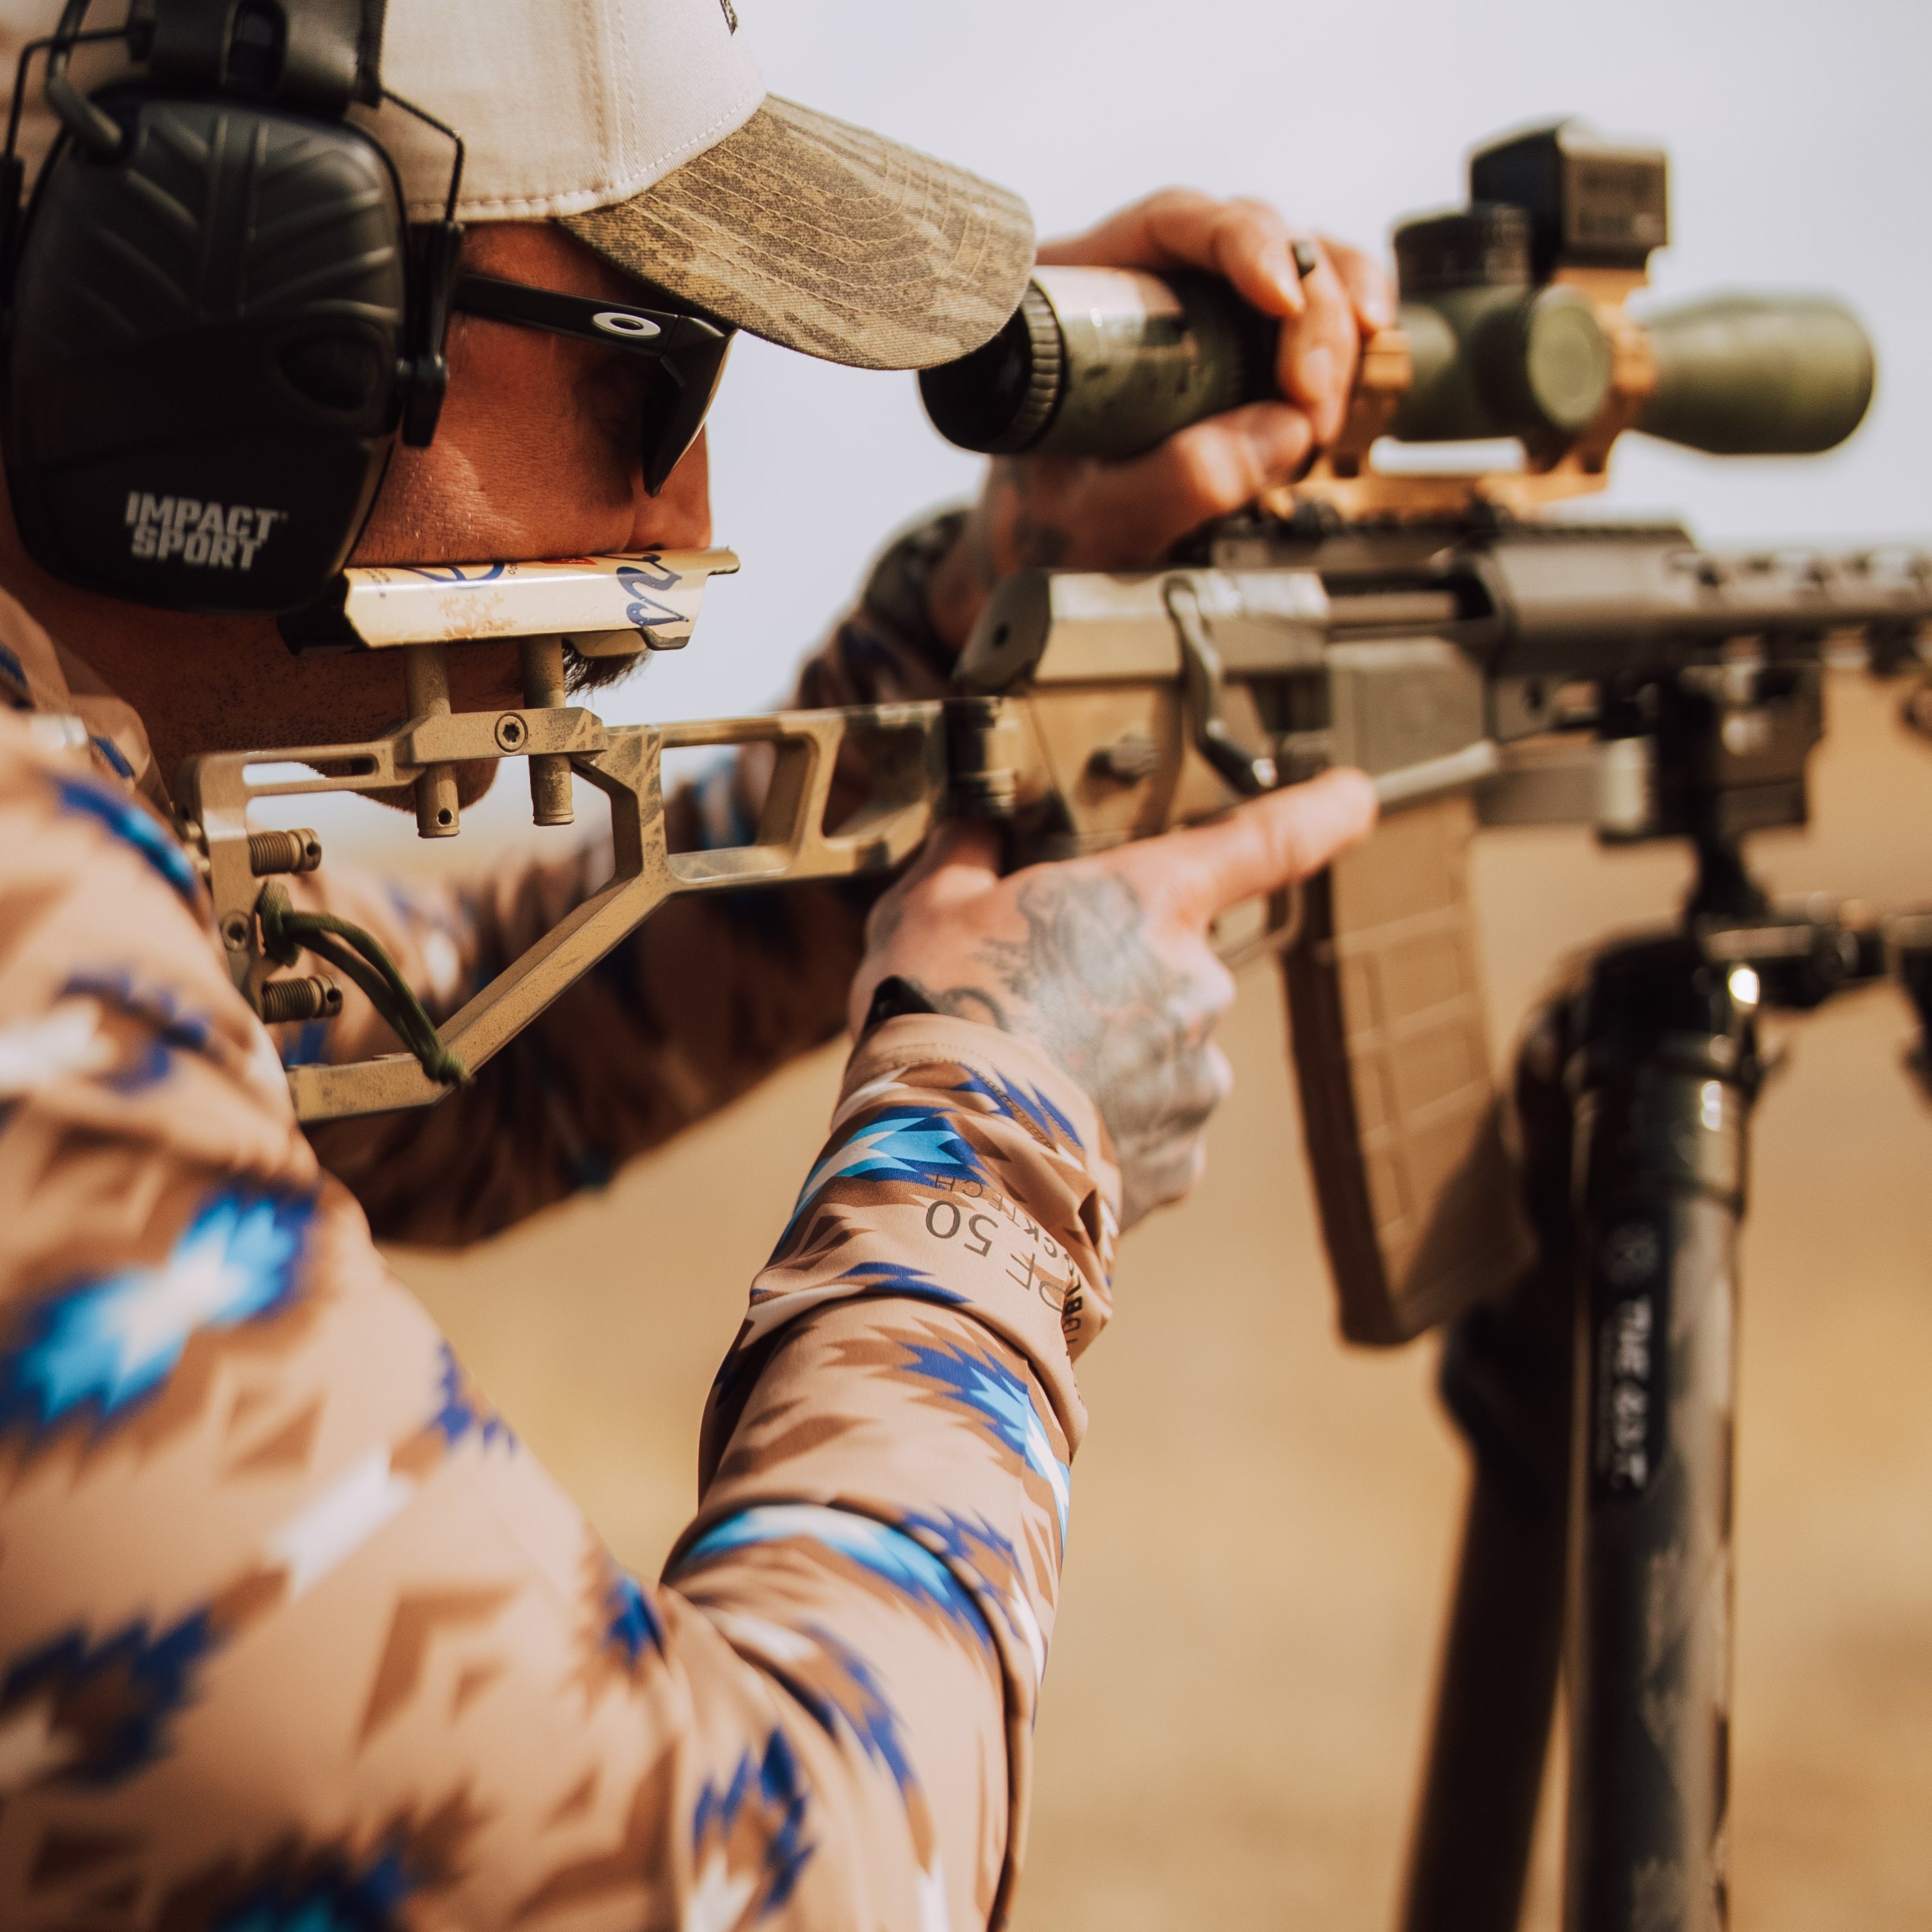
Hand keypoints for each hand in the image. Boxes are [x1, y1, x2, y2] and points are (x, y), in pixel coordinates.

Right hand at [850, 771, 1377, 1229]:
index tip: (1355, 798)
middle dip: (1113, 982)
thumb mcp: (929, 903)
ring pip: (1160, 1053)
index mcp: (1151, 900)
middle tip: (1028, 1005)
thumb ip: (970, 853)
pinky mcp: (1179, 1159)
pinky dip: (1107, 1129)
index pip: (1267, 839)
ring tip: (1020, 1080)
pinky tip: (1041, 1132)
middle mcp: (1197, 984)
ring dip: (1108, 1060)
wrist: (945, 1150)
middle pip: (1172, 965)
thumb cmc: (938, 1007)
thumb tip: (976, 828)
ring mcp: (1196, 1078)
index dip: (1321, 812)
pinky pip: (1151, 1131)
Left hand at [927, 191, 1393, 650]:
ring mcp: (1204, 307)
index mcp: (1081, 294)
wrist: (1046, 544)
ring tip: (1326, 404)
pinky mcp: (1247, 343)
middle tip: (1310, 396)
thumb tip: (1283, 434)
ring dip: (1335, 324)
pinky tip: (1369, 349)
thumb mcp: (1091, 516)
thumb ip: (1175, 480)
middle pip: (1253, 237)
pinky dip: (1351, 325)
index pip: (1171, 222)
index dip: (1239, 242)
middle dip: (1304, 310)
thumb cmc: (1046, 520)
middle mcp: (1148, 280)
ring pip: (1298, 264)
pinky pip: (1318, 305)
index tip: (1280, 295)